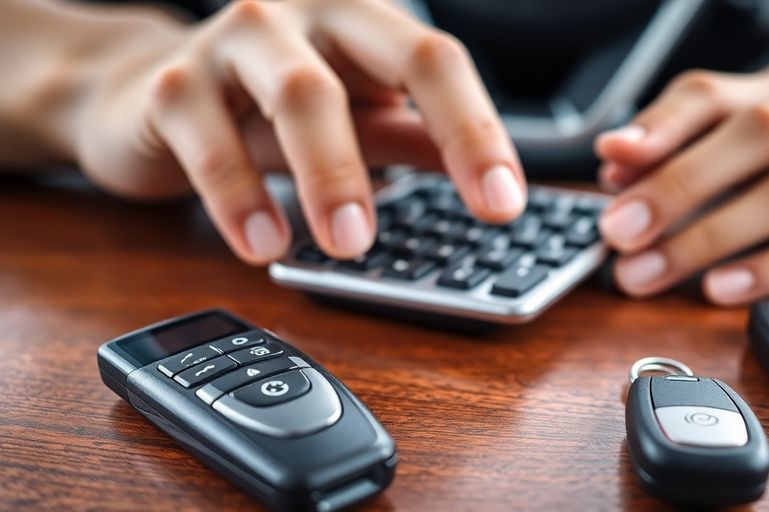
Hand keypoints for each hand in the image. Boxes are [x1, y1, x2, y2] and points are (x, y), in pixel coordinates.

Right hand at [75, 0, 524, 263]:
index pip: (439, 63)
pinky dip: (240, 197)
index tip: (507, 202)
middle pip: (398, 58)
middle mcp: (306, 14)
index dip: (480, 131)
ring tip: (352, 244)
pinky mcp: (171, 85)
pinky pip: (210, 140)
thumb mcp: (350, 117)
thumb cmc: (262, 103)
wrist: (143, 94)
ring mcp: (235, 40)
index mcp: (362, 20)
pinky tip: (264, 244)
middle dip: (449, 137)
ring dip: (336, 174)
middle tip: (483, 214)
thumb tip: (488, 177)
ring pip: (301, 94)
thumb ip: (413, 137)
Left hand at [595, 55, 768, 303]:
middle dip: (678, 187)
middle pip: (757, 137)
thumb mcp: (754, 146)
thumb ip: (687, 150)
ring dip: (714, 236)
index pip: (716, 92)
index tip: (612, 160)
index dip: (661, 126)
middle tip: (622, 232)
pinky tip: (726, 288)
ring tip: (655, 271)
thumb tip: (616, 167)